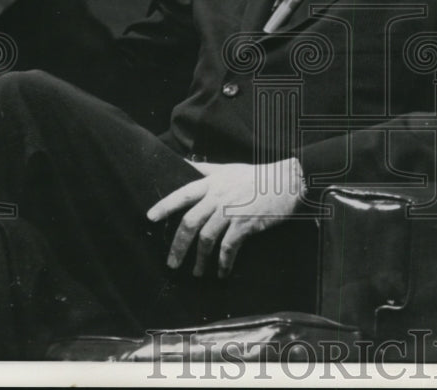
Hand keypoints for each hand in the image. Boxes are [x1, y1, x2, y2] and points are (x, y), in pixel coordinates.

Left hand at [146, 159, 303, 277]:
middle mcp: (218, 197)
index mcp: (212, 183)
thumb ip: (206, 169)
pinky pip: (229, 248)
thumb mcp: (229, 168)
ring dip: (199, 259)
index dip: (165, 206)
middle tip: (171, 263)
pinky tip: (221, 273)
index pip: (183, 194)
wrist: (287, 181)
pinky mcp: (246, 224)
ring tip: (195, 273)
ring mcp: (232, 211)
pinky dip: (223, 263)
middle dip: (178, 246)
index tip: (149, 218)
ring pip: (206, 238)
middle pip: (189, 222)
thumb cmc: (257, 176)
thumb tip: (185, 162)